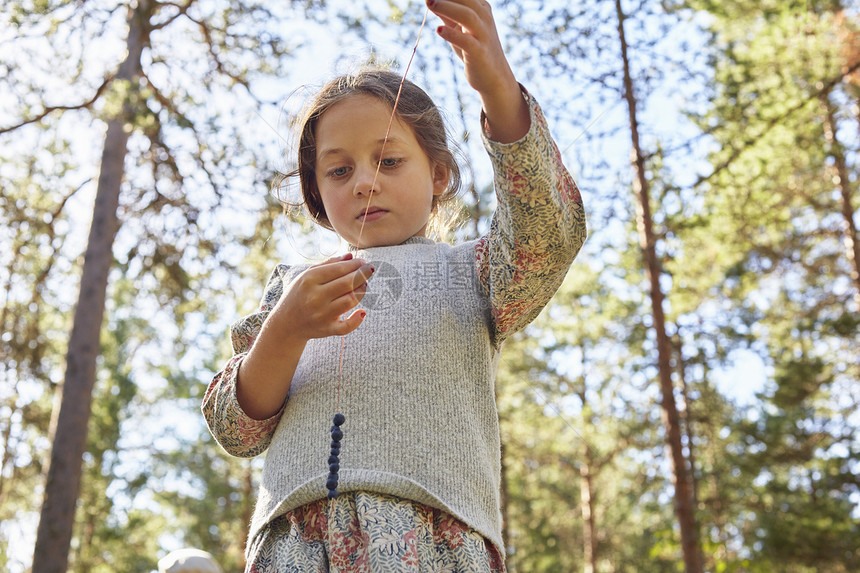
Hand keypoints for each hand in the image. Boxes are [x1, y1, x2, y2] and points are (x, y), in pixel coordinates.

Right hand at [235, 253, 373, 418]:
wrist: (286, 324)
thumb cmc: (299, 295)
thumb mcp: (307, 276)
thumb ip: (329, 264)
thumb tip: (351, 257)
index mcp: (309, 280)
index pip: (339, 269)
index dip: (355, 264)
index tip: (363, 262)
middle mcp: (315, 297)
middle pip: (348, 283)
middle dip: (363, 274)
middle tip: (369, 270)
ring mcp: (322, 315)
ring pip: (351, 300)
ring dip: (362, 291)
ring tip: (365, 284)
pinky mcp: (327, 330)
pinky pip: (346, 327)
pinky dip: (357, 320)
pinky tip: (362, 312)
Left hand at [426, 0, 528, 141]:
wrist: (494, 78)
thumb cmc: (474, 50)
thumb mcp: (458, 28)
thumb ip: (446, 14)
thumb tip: (430, 0)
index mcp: (481, 8)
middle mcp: (484, 18)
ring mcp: (483, 35)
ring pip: (467, 16)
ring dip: (447, 7)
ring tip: (429, 3)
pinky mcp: (479, 52)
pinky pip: (466, 41)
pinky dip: (452, 34)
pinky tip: (438, 30)